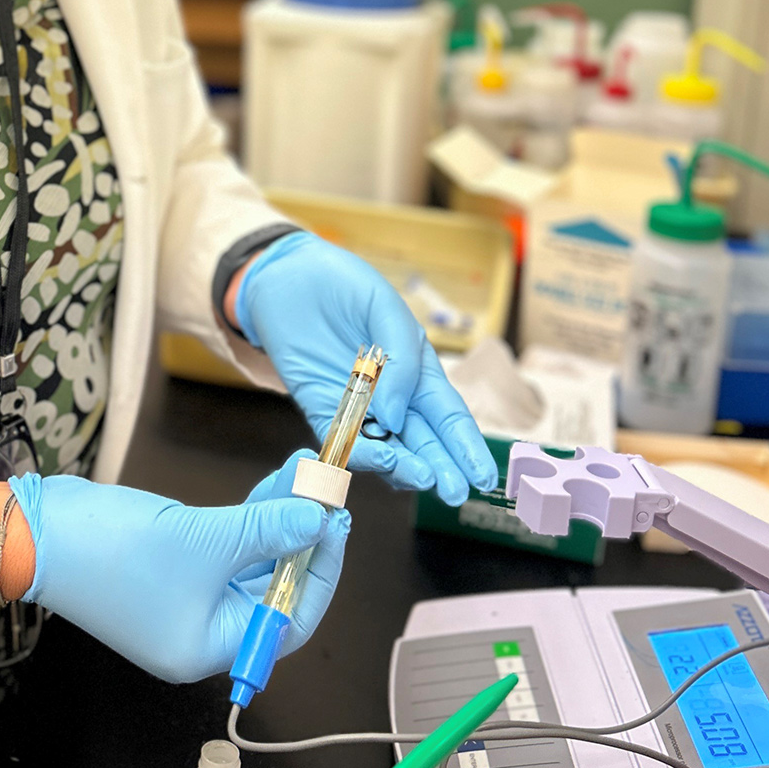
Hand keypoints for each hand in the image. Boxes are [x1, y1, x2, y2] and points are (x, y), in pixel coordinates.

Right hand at [8, 452, 349, 684]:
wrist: (37, 533)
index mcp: (211, 647)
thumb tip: (319, 519)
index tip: (338, 523)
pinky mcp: (168, 571)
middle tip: (324, 494)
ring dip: (276, 522)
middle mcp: (200, 632)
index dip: (320, 571)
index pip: (290, 619)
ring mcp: (183, 602)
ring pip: (250, 565)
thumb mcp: (204, 538)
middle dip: (300, 538)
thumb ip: (268, 530)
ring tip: (300, 476)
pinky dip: (247, 523)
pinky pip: (224, 552)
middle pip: (272, 590)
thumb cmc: (114, 551)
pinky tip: (268, 489)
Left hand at [234, 232, 496, 504]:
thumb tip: (398, 415)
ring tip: (426, 479)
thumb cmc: (342, 284)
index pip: (448, 415)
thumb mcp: (383, 306)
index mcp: (417, 370)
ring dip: (407, 466)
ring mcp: (356, 407)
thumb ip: (400, 358)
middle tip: (457, 493)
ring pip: (388, 447)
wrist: (285, 275)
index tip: (483, 476)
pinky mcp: (321, 410)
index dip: (466, 445)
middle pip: (423, 440)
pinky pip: (343, 440)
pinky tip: (381, 460)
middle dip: (443, 467)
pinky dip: (361, 453)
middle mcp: (391, 396)